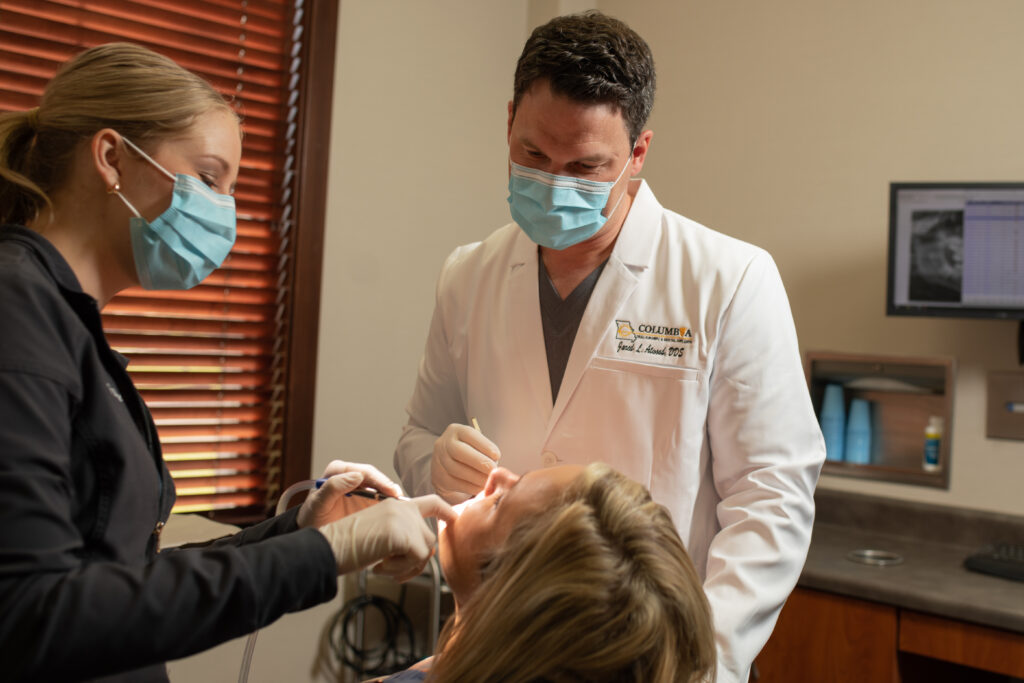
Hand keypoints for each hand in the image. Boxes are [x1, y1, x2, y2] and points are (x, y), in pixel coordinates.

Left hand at [297, 460, 404, 528]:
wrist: (311, 536)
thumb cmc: (311, 518)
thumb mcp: (317, 503)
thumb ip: (333, 487)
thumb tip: (357, 475)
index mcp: (338, 471)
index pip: (364, 472)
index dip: (380, 480)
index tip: (389, 491)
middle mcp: (351, 477)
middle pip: (376, 479)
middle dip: (389, 488)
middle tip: (400, 499)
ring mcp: (360, 489)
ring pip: (381, 489)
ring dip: (392, 497)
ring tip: (404, 506)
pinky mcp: (366, 502)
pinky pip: (381, 501)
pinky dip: (390, 505)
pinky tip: (398, 512)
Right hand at [318, 495, 455, 581]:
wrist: (326, 549)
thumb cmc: (347, 547)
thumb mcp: (380, 537)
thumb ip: (403, 535)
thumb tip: (427, 551)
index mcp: (395, 505)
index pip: (429, 502)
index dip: (445, 510)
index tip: (454, 518)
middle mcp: (402, 507)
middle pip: (429, 538)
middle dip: (416, 561)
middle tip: (391, 571)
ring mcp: (402, 518)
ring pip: (425, 550)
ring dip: (406, 567)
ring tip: (382, 567)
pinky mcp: (401, 533)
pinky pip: (417, 559)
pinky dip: (401, 570)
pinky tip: (380, 567)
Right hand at [431, 423, 500, 503]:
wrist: (447, 468)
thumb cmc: (469, 454)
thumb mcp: (476, 445)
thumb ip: (486, 451)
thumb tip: (496, 464)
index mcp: (456, 431)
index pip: (469, 434)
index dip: (484, 445)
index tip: (497, 455)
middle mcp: (444, 444)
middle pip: (458, 451)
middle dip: (478, 461)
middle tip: (492, 469)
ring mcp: (439, 461)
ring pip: (455, 469)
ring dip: (476, 476)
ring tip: (489, 481)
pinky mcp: (439, 478)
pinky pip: (455, 483)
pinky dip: (470, 487)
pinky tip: (480, 488)